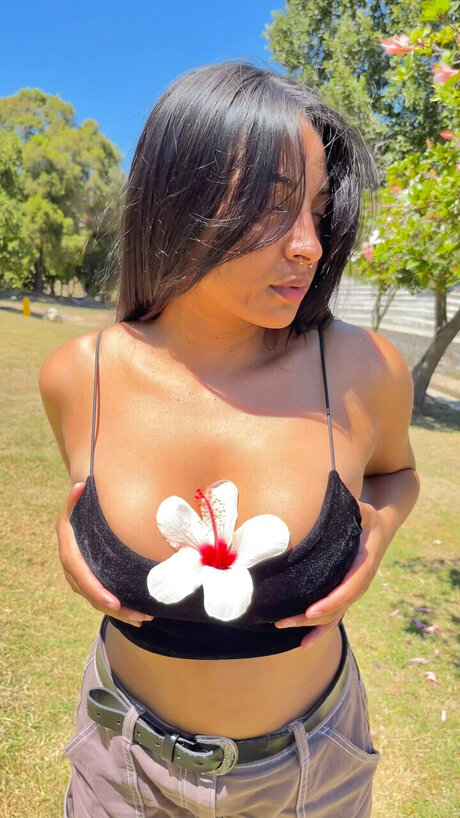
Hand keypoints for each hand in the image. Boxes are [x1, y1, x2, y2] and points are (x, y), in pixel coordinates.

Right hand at [56, 482, 153, 627]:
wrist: (79, 513)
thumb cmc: (82, 506)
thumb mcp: (77, 501)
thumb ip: (77, 497)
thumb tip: (80, 485)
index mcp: (69, 550)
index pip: (81, 575)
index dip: (96, 590)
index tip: (114, 602)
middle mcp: (72, 568)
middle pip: (91, 595)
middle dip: (114, 608)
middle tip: (138, 616)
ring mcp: (80, 577)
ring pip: (98, 601)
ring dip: (120, 613)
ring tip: (144, 618)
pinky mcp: (91, 581)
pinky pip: (103, 599)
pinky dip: (120, 609)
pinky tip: (139, 616)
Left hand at [274, 501, 386, 648]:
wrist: (383, 526)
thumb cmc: (367, 516)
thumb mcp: (362, 509)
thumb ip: (351, 508)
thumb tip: (337, 500)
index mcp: (364, 564)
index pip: (348, 588)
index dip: (330, 601)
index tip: (311, 611)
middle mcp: (359, 582)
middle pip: (336, 607)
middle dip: (309, 618)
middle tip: (281, 621)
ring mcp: (353, 590)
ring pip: (333, 615)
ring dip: (309, 627)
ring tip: (281, 627)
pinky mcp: (346, 593)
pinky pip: (334, 616)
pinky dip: (319, 631)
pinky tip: (303, 643)